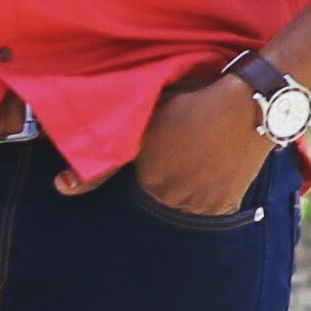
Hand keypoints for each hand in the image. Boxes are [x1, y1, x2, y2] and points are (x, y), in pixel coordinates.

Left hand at [61, 71, 266, 216]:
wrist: (249, 104)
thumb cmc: (192, 103)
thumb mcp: (143, 122)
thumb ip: (103, 159)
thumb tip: (61, 186)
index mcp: (150, 183)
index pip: (139, 181)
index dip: (150, 158)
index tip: (166, 139)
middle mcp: (174, 202)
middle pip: (162, 194)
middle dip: (169, 175)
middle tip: (185, 144)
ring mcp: (204, 207)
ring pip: (187, 201)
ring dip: (191, 184)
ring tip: (204, 152)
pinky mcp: (229, 204)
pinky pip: (214, 206)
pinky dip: (214, 190)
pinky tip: (219, 165)